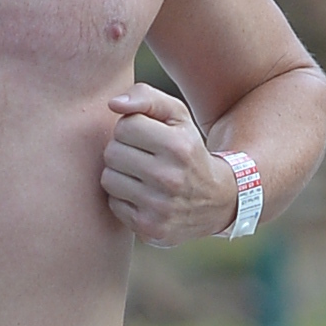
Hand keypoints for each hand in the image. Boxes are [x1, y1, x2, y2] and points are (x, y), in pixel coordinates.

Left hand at [101, 86, 242, 244]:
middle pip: (112, 152)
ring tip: (142, 176)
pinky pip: (113, 204)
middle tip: (142, 157)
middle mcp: (170, 177)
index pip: (125, 126)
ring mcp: (160, 206)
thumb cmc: (188, 150)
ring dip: (120, 175)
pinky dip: (124, 199)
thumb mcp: (178, 117)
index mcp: (178, 145)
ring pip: (108, 179)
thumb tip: (113, 104)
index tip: (145, 136)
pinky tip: (143, 196)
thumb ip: (146, 97)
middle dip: (122, 151)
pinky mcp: (150, 228)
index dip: (130, 128)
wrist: (217, 200)